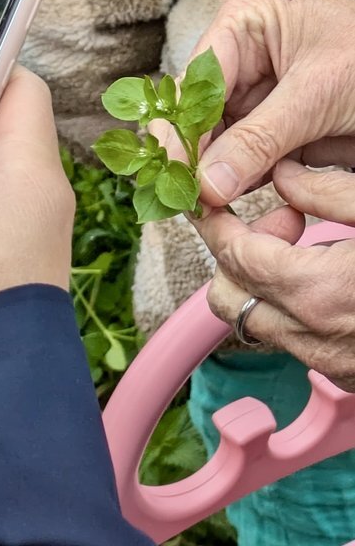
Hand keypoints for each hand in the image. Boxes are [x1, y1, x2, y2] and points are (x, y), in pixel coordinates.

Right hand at [176, 0, 354, 204]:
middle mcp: (241, 55)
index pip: (195, 80)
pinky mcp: (270, 125)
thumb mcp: (318, 97)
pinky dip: (235, 182)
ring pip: (214, 140)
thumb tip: (206, 185)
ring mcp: (254, 92)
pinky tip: (223, 204)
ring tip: (200, 209)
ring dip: (210, 174)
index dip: (181, 128)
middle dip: (192, 156)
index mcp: (245, 21)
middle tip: (183, 198)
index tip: (173, 173)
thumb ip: (259, 139)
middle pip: (197, 112)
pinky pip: (241, 157)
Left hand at [195, 159, 354, 390]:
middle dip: (233, 253)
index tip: (208, 199)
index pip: (233, 256)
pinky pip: (289, 338)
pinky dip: (287, 305)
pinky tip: (328, 279)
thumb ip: (329, 192)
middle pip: (226, 296)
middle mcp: (312, 337)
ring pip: (254, 321)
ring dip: (260, 281)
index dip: (213, 222)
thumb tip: (283, 175)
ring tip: (306, 248)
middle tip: (279, 222)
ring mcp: (327, 363)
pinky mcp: (343, 375)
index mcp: (318, 291)